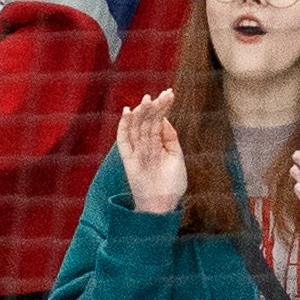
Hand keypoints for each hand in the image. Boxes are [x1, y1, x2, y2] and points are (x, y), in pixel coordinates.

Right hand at [117, 90, 187, 214]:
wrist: (163, 206)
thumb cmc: (171, 183)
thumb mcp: (176, 156)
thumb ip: (170, 137)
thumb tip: (164, 118)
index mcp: (157, 145)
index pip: (159, 121)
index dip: (163, 107)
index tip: (169, 93)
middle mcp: (145, 146)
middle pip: (148, 122)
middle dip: (155, 107)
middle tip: (162, 94)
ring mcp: (137, 152)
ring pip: (138, 128)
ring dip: (142, 112)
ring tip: (148, 99)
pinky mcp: (128, 161)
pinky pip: (123, 141)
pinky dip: (124, 127)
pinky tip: (127, 112)